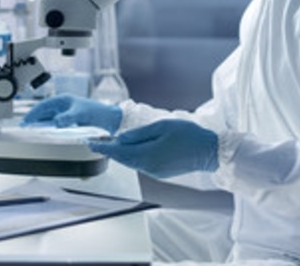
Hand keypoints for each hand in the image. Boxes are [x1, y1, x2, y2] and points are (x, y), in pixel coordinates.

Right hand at [21, 94, 122, 133]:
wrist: (111, 119)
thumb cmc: (98, 112)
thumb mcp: (80, 114)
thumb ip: (67, 118)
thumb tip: (56, 122)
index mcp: (64, 100)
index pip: (43, 106)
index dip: (33, 113)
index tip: (26, 121)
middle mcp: (64, 105)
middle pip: (44, 112)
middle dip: (34, 118)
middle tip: (24, 127)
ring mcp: (67, 113)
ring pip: (49, 118)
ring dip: (40, 123)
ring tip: (31, 130)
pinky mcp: (71, 120)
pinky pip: (56, 123)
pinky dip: (49, 127)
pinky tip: (45, 133)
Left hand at [89, 119, 218, 178]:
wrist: (209, 152)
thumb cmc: (189, 135)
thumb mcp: (162, 126)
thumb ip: (139, 134)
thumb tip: (121, 138)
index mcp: (147, 155)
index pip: (118, 152)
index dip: (102, 147)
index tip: (90, 142)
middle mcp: (148, 167)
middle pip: (123, 159)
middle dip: (110, 150)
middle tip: (97, 141)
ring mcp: (154, 172)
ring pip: (131, 162)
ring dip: (121, 153)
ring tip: (111, 143)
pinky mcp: (160, 173)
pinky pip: (141, 164)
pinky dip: (133, 157)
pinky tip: (131, 149)